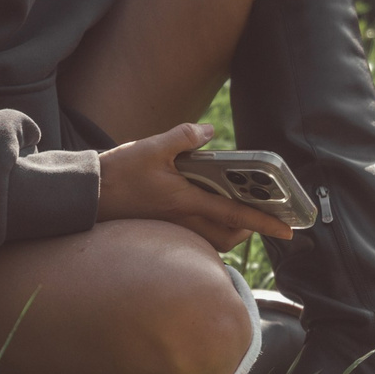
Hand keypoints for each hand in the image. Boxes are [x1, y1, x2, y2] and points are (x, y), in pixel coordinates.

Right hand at [96, 121, 294, 250]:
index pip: (236, 215)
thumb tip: (209, 132)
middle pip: (228, 236)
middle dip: (248, 229)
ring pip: (212, 241)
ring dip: (229, 230)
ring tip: (233, 209)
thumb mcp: (151, 147)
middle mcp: (184, 221)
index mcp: (187, 201)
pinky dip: (207, 229)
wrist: (86, 196)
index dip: (265, 222)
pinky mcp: (161, 229)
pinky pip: (195, 237)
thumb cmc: (117, 174)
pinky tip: (201, 208)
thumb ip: (184, 137)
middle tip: (257, 212)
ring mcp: (172, 229)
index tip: (288, 230)